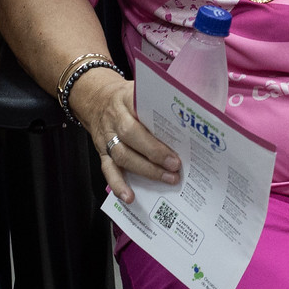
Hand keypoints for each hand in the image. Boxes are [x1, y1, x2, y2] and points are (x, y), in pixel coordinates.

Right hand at [69, 67, 179, 203]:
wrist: (95, 100)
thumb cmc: (127, 99)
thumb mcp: (142, 91)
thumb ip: (160, 102)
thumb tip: (192, 113)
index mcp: (127, 99)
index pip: (141, 111)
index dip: (158, 128)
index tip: (178, 138)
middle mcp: (115, 119)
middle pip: (132, 136)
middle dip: (155, 153)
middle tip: (176, 165)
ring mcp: (106, 138)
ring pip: (123, 156)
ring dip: (145, 171)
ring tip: (166, 179)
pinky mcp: (102, 153)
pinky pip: (108, 171)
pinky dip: (118, 185)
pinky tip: (129, 197)